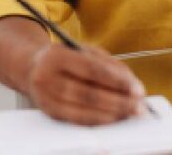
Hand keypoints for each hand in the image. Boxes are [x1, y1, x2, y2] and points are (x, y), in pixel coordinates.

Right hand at [26, 43, 146, 124]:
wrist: (33, 67)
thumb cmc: (65, 58)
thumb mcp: (84, 50)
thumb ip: (108, 64)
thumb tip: (131, 83)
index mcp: (57, 56)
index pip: (92, 70)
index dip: (117, 82)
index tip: (137, 89)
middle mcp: (47, 77)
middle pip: (88, 94)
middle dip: (118, 102)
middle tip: (138, 106)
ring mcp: (46, 97)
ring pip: (83, 110)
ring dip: (111, 114)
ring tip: (129, 113)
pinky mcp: (49, 112)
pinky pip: (77, 119)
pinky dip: (98, 120)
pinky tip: (112, 118)